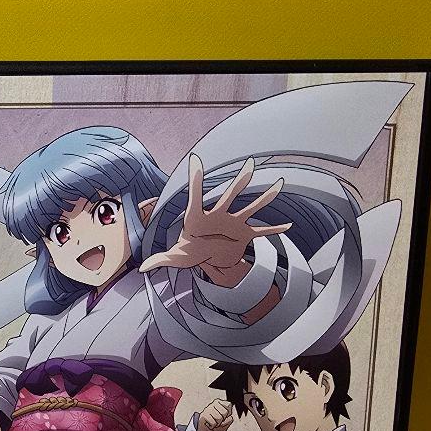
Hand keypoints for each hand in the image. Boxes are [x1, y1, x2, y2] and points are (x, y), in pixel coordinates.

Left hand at [139, 154, 289, 282]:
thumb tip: (141, 269)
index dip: (195, 180)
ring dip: (265, 197)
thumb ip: (160, 260)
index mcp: (199, 217)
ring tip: (279, 184)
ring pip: (251, 208)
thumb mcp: (174, 257)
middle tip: (250, 164)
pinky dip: (275, 231)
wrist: (208, 258)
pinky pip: (262, 232)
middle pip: (231, 195)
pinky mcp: (245, 236)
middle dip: (240, 181)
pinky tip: (288, 226)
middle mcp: (219, 216)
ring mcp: (234, 224)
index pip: (195, 196)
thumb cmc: (189, 252)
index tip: (195, 160)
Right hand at [196, 399, 233, 430]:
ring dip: (217, 424)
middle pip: (224, 412)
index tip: (224, 417)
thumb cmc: (217, 425)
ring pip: (219, 418)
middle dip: (223, 419)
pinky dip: (212, 426)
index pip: (229, 404)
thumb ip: (230, 418)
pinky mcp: (203, 416)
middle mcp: (213, 404)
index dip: (228, 413)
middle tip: (218, 421)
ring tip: (214, 423)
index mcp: (219, 403)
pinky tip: (209, 424)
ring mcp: (207, 409)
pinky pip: (213, 423)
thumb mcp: (227, 421)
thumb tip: (229, 418)